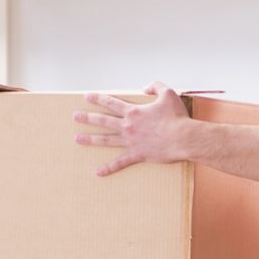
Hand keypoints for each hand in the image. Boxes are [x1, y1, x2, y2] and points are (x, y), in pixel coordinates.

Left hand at [74, 83, 192, 175]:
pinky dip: (109, 168)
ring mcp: (130, 141)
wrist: (183, 138)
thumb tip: (145, 87)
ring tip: (77, 139)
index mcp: (134, 111)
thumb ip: (156, 86)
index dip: (98, 98)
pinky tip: (98, 172)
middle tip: (75, 117)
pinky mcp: (137, 155)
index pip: (111, 102)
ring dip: (90, 140)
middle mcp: (128, 126)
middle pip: (103, 121)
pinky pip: (120, 163)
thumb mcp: (168, 94)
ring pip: (106, 140)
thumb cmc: (177, 117)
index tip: (87, 97)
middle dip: (87, 118)